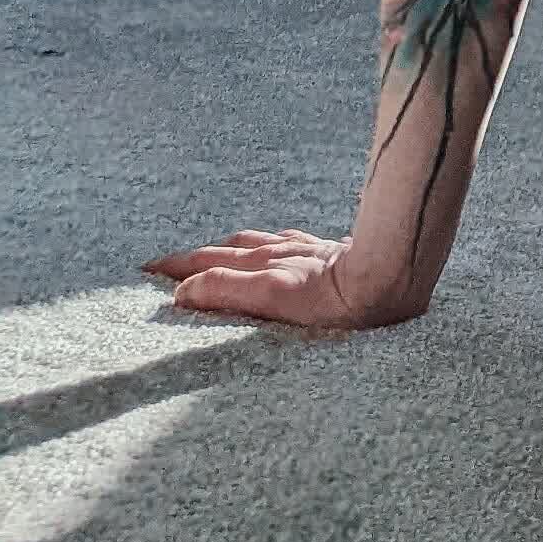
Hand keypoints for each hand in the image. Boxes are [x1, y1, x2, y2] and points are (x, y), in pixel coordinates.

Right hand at [139, 228, 419, 331]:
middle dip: (194, 257)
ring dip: (229, 248)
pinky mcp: (334, 254)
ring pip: (259, 244)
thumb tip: (182, 291)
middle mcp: (283, 253)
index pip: (209, 263)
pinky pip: (291, 243)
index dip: (177, 269)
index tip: (146, 272)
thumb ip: (227, 291)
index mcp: (265, 265)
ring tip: (211, 254)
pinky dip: (270, 245)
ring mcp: (309, 251)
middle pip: (229, 250)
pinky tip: (278, 247)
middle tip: (163, 266)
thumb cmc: (342, 298)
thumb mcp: (274, 298)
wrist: (397, 278)